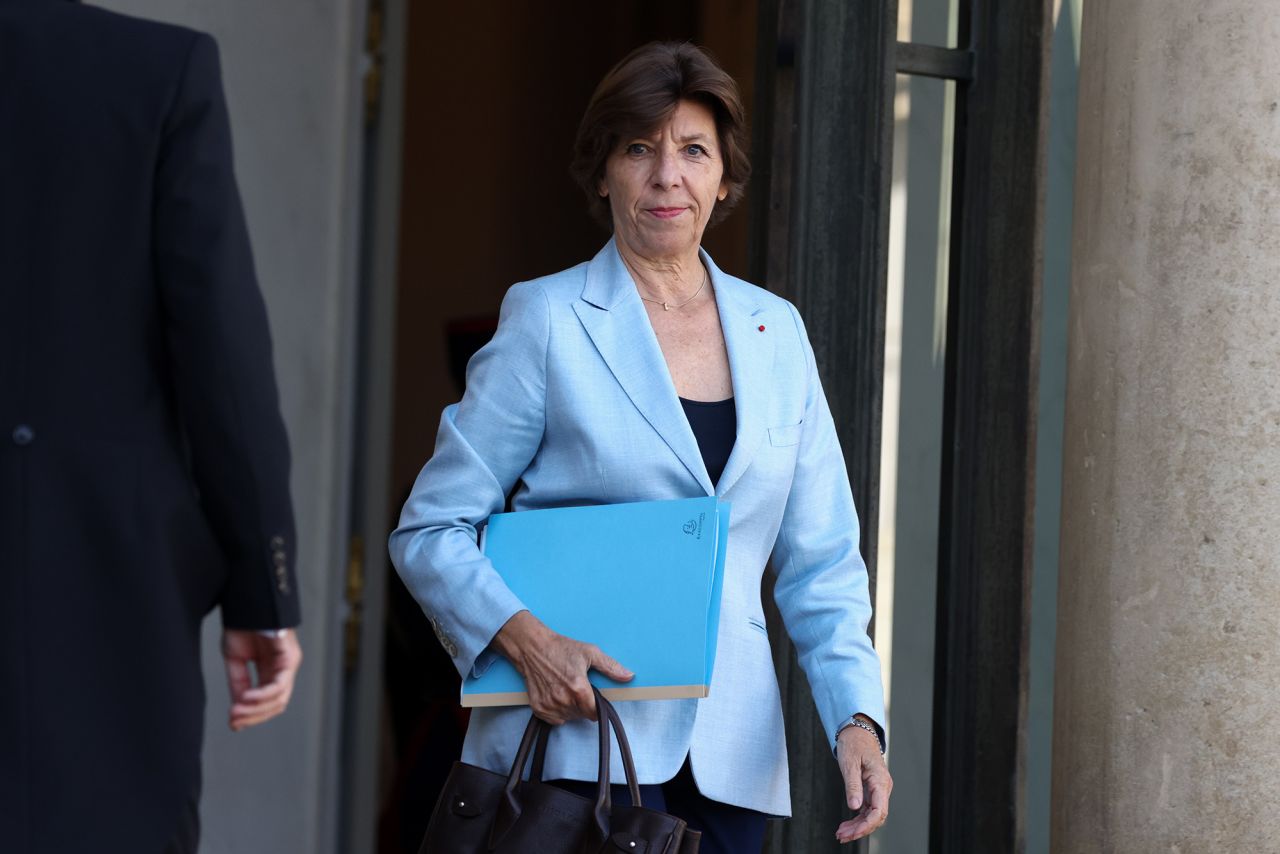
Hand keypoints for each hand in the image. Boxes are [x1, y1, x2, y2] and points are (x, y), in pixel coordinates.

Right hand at [221, 628, 302, 730]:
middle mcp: (284, 669)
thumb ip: (240, 684)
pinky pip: (280, 683)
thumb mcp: (236, 660)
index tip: (232, 723)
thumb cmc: (243, 626)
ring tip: (236, 711)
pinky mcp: (290, 656)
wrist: (247, 603)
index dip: (252, 716)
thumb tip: (238, 710)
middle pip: (276, 705)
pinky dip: (263, 694)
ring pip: (279, 698)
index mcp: (272, 672)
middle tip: (232, 720)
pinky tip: (247, 698)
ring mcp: (289, 663)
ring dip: (256, 709)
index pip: (268, 703)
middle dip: (253, 716)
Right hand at [492, 610, 632, 724]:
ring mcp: (549, 705)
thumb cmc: (561, 648)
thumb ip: (610, 667)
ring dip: (570, 709)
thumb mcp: (590, 653)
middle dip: (583, 705)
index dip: (597, 706)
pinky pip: (554, 719)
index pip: (594, 713)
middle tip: (577, 688)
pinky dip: (557, 712)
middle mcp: (563, 700)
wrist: (532, 647)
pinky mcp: (538, 707)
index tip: (593, 698)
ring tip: (566, 689)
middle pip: (582, 716)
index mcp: (578, 688)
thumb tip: (629, 676)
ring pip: (568, 718)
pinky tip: (556, 695)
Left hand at [835, 717, 891, 842]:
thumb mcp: (849, 763)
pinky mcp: (872, 789)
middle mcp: (882, 787)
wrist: (857, 730)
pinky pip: (868, 808)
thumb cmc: (854, 743)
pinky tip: (847, 824)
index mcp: (880, 780)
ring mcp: (878, 789)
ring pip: (871, 815)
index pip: (879, 811)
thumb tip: (855, 807)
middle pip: (876, 817)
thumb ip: (853, 786)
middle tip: (842, 836)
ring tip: (841, 833)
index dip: (866, 825)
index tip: (852, 832)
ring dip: (858, 826)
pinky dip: (857, 818)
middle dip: (860, 829)